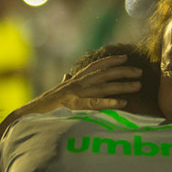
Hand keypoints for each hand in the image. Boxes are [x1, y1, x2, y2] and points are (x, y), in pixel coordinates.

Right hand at [20, 54, 142, 115]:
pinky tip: (122, 103)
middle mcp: (78, 83)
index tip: (125, 57)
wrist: (32, 113)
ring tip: (138, 85)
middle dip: (123, 71)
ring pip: (104, 87)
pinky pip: (95, 104)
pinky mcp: (76, 106)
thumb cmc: (45, 104)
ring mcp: (77, 93)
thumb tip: (66, 74)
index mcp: (76, 80)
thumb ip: (65, 81)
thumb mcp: (58, 90)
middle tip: (140, 72)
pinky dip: (110, 103)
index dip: (110, 60)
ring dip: (122, 86)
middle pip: (105, 74)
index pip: (95, 66)